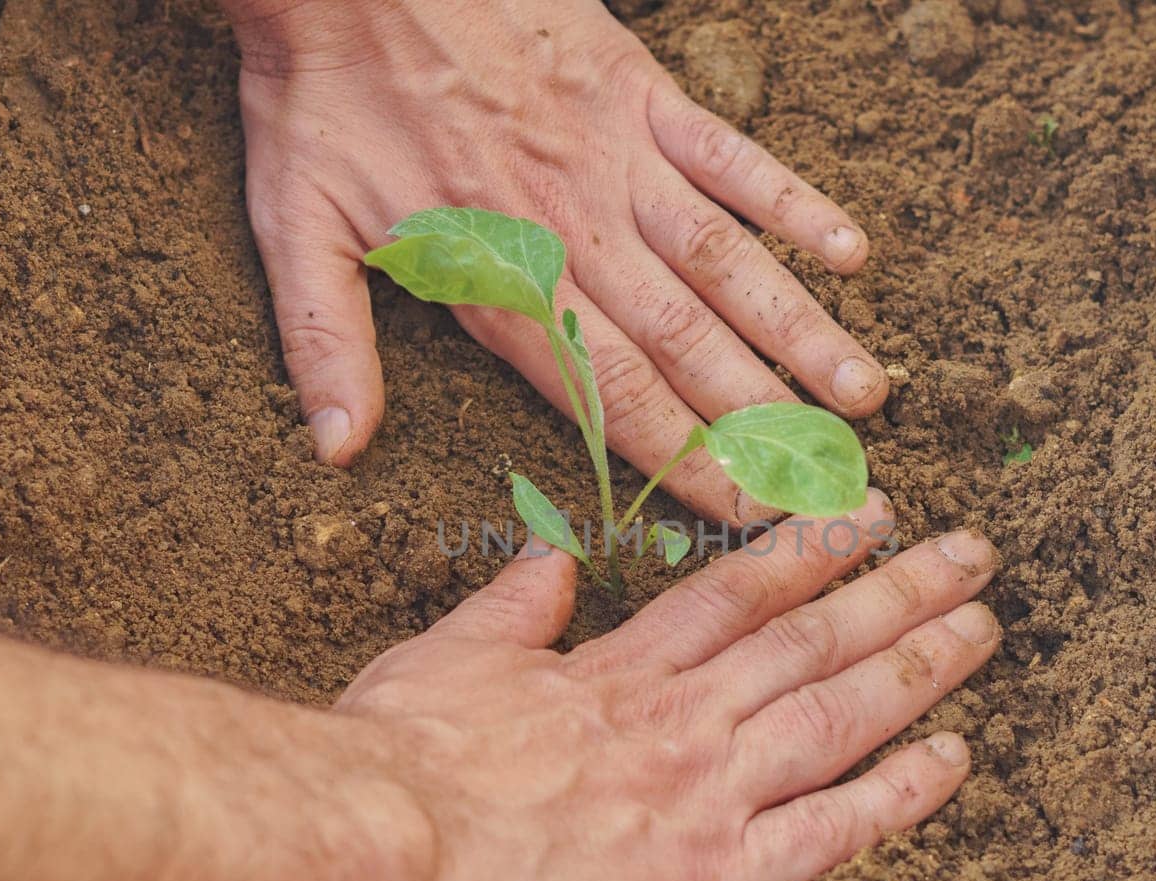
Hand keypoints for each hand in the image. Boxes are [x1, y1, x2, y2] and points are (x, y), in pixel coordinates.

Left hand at [226, 0, 886, 521]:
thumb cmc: (320, 95)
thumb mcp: (293, 227)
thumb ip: (324, 343)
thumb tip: (338, 451)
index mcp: (499, 278)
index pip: (607, 396)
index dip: (684, 460)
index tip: (744, 513)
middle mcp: (576, 232)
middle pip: (686, 345)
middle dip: (761, 422)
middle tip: (830, 480)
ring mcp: (617, 159)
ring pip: (725, 262)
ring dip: (797, 331)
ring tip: (862, 394)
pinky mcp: (639, 92)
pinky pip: (731, 153)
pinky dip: (791, 199)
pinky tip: (849, 250)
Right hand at [328, 492, 999, 880]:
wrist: (384, 848)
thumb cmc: (401, 759)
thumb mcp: (448, 654)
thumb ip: (512, 608)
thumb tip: (545, 563)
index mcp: (621, 671)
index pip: (739, 593)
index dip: (814, 550)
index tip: (869, 517)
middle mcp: (684, 718)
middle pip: (812, 639)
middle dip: (900, 590)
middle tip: (972, 554)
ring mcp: (710, 794)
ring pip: (840, 714)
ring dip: (918, 666)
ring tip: (983, 628)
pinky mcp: (719, 880)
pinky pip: (834, 830)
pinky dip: (901, 793)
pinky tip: (954, 758)